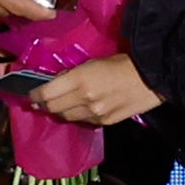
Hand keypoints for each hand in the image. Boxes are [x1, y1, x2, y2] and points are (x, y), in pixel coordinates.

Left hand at [29, 54, 164, 125]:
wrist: (152, 78)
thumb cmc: (123, 63)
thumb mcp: (94, 61)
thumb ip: (73, 73)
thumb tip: (57, 81)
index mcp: (80, 79)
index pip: (46, 93)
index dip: (34, 94)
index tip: (31, 93)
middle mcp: (84, 99)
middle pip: (52, 108)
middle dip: (44, 104)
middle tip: (40, 100)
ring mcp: (94, 114)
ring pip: (65, 117)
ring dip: (59, 110)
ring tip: (60, 104)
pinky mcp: (104, 123)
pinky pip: (82, 121)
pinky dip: (77, 115)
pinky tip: (80, 108)